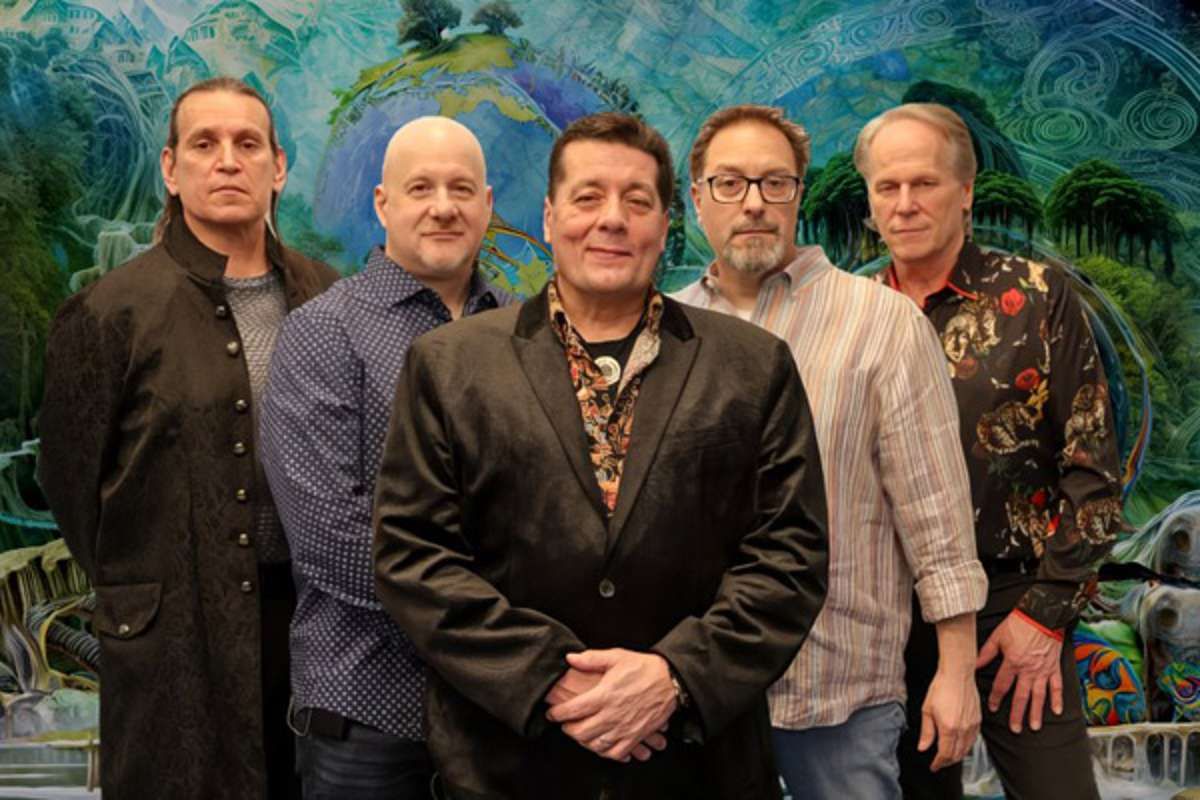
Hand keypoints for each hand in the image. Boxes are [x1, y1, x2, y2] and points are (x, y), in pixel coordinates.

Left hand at [545, 649, 675, 761]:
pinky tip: (601, 745)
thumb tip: (570, 658)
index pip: (572, 710)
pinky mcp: (635, 737)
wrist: (670, 681)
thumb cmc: (643, 667)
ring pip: (596, 745)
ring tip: (580, 734)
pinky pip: (616, 753)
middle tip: (565, 725)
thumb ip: (591, 659)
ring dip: (584, 742)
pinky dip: (605, 752)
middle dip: (568, 730)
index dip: (557, 714)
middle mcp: (612, 715)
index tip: (552, 713)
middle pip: (581, 732)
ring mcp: (624, 728)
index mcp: (604, 695)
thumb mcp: (616, 657)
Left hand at [918, 666, 979, 770]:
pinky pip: (973, 740)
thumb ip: (926, 732)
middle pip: (957, 755)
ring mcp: (973, 726)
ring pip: (966, 749)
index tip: (933, 766)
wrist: (958, 674)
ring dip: (957, 756)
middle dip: (947, 762)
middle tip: (939, 763)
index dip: (938, 763)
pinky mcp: (978, 721)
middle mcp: (963, 729)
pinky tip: (959, 744)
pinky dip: (965, 747)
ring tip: (947, 756)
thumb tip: (923, 747)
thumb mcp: (927, 710)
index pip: (945, 754)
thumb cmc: (941, 687)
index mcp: (949, 728)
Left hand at [976, 612, 1062, 733]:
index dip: (996, 698)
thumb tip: (974, 664)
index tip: (994, 708)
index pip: (1002, 686)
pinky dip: (1057, 699)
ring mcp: (1043, 670)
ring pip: (1039, 696)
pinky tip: (1056, 711)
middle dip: (1017, 714)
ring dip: (1036, 713)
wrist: (1043, 615)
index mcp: (1013, 662)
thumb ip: (985, 653)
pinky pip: (1056, 686)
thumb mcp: (997, 637)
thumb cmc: (1020, 623)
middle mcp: (1028, 670)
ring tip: (1034, 726)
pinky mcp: (1054, 667)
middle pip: (1021, 697)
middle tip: (1015, 729)